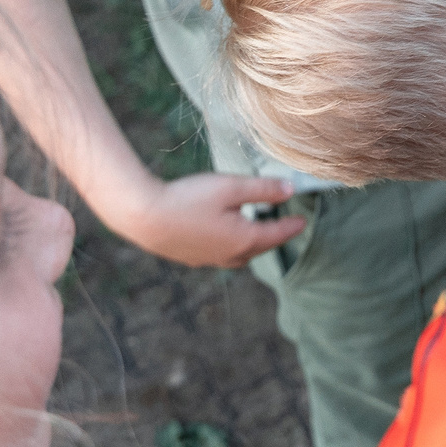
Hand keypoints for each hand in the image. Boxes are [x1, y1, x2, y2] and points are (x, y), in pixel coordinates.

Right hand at [110, 171, 304, 269]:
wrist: (142, 217)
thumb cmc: (187, 199)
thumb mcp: (231, 187)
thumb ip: (263, 189)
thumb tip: (291, 190)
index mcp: (243, 240)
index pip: (276, 234)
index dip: (291, 226)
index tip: (303, 222)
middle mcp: (228, 255)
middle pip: (259, 247)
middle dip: (272, 237)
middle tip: (283, 226)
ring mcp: (207, 259)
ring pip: (238, 256)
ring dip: (251, 245)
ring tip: (255, 232)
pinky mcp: (189, 258)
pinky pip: (219, 256)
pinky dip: (230, 247)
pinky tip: (223, 237)